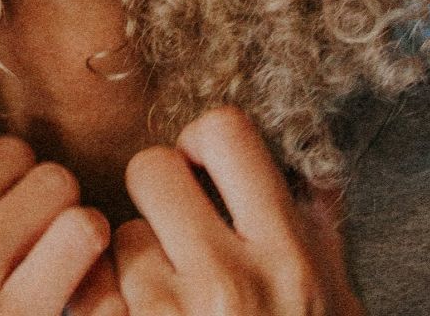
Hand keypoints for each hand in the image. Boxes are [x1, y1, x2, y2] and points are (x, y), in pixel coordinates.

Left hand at [112, 106, 364, 315]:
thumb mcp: (335, 298)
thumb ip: (321, 228)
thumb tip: (315, 165)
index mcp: (287, 254)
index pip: (226, 131)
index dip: (202, 139)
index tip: (202, 168)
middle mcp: (231, 281)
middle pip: (152, 167)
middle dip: (158, 193)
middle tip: (174, 229)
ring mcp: (173, 315)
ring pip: (121, 233)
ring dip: (135, 260)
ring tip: (167, 294)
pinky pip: (94, 289)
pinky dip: (113, 302)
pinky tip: (143, 314)